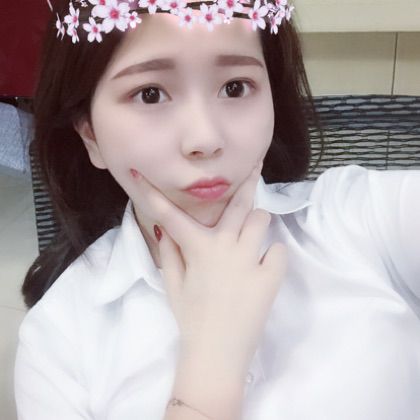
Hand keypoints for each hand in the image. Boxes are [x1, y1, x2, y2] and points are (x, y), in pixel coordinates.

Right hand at [130, 163, 287, 375]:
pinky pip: (278, 250)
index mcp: (197, 248)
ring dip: (256, 224)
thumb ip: (169, 252)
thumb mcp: (173, 286)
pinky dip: (271, 256)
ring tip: (251, 239)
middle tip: (254, 165)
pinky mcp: (272, 275)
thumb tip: (164, 228)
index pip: (168, 214)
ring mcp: (250, 258)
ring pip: (262, 219)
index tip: (136, 168)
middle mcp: (225, 245)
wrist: (217, 355)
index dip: (149, 191)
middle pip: (240, 202)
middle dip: (247, 180)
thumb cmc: (191, 320)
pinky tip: (262, 268)